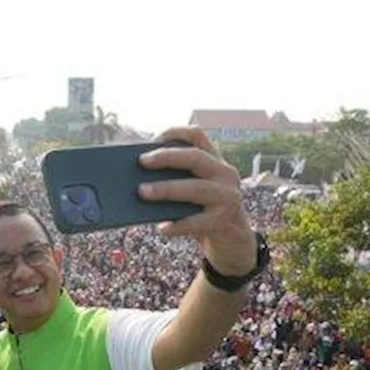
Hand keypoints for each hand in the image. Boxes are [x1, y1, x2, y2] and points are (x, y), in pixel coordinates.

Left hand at [139, 127, 256, 276]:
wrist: (230, 237)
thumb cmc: (201, 208)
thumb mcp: (192, 188)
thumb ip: (175, 179)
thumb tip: (139, 178)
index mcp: (214, 160)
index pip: (197, 135)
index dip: (176, 132)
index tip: (154, 138)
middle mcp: (225, 173)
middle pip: (196, 157)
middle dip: (167, 157)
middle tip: (142, 161)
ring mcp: (228, 196)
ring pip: (196, 188)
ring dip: (167, 189)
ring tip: (142, 192)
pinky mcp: (224, 220)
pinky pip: (198, 221)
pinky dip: (178, 225)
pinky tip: (162, 228)